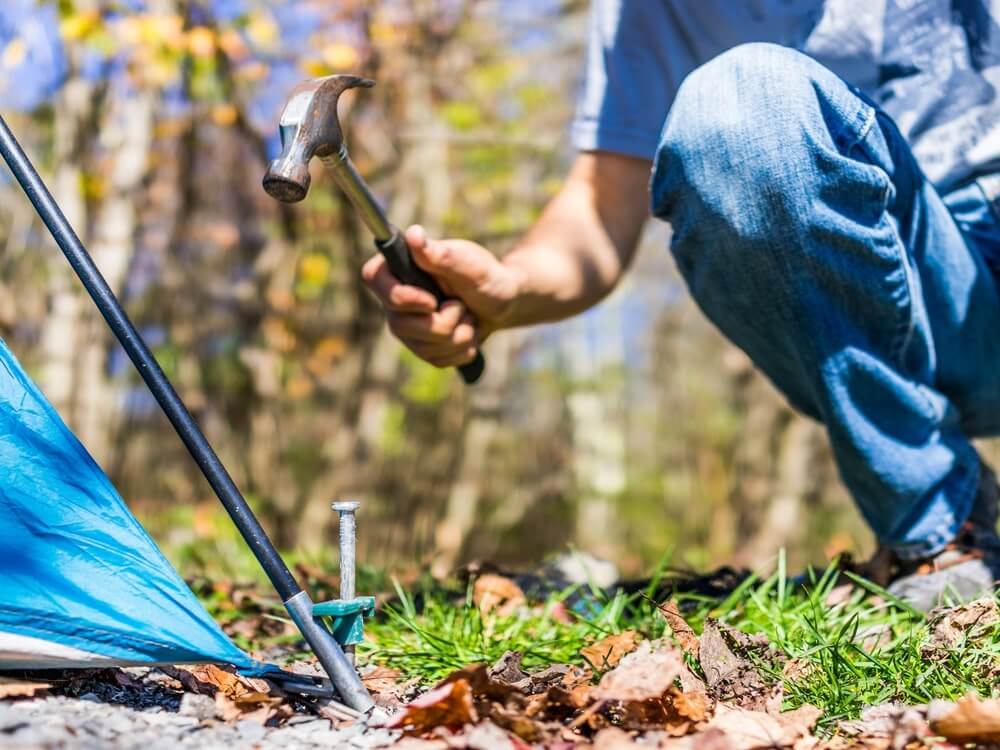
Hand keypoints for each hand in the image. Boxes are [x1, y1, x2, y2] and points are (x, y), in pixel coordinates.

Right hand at [361, 225, 520, 367]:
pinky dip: (461, 350)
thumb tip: (413, 234)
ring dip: (458, 335)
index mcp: (402, 267)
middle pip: (400, 325)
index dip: (400, 297)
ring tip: (468, 316)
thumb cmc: (486, 276)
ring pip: (423, 347)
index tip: (431, 301)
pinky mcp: (422, 347)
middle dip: (443, 322)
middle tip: (462, 305)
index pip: (373, 278)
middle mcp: (396, 298)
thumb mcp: (469, 264)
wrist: (503, 302)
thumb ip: (441, 254)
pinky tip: (468, 333)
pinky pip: (437, 360)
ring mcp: (407, 325)